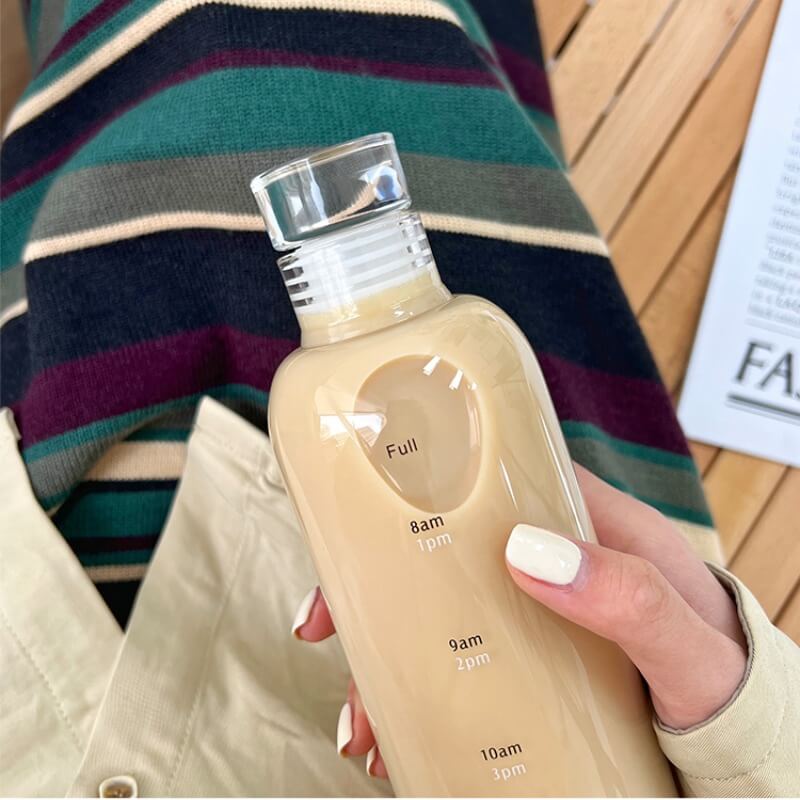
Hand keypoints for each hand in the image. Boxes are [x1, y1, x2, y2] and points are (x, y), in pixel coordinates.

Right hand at [292, 464, 746, 778]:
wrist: (747, 738)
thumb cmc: (726, 670)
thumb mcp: (685, 634)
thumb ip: (629, 594)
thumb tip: (526, 552)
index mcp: (581, 521)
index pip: (482, 482)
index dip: (408, 496)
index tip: (354, 534)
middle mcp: (546, 558)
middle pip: (437, 555)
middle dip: (371, 593)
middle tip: (325, 632)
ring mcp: (529, 611)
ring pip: (436, 617)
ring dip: (384, 661)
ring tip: (362, 725)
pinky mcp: (524, 661)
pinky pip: (456, 667)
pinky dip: (416, 698)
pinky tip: (398, 736)